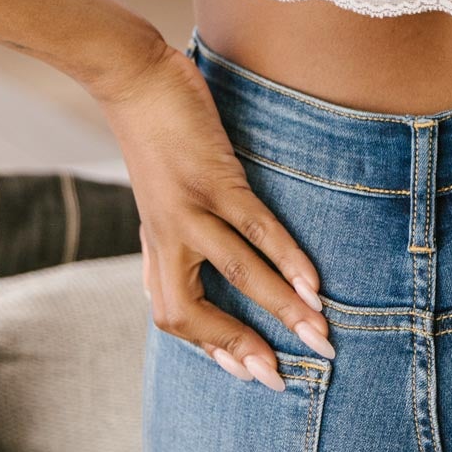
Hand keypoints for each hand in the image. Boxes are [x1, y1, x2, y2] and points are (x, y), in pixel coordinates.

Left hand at [94, 37, 334, 391]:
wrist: (132, 77)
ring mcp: (189, 208)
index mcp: (157, 242)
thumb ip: (167, 234)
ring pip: (238, 274)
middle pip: (193, 314)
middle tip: (282, 374)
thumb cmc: (152, 132)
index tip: (248, 370)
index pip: (175, 316)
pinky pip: (255, 227)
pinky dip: (287, 256)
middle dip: (241, 347)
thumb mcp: (155, 194)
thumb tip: (170, 274)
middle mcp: (168, 235)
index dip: (210, 347)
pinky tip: (313, 279)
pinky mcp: (213, 177)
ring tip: (319, 333)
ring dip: (281, 308)